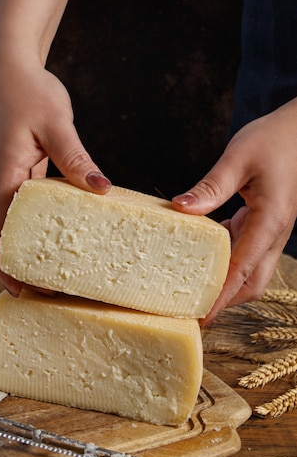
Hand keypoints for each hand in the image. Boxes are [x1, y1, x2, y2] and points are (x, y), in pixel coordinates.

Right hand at [0, 62, 110, 294]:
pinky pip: (32, 205)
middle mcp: (4, 182)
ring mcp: (13, 177)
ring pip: (19, 223)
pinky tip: (65, 231)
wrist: (13, 69)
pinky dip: (43, 223)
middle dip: (20, 266)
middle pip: (6, 235)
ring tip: (58, 271)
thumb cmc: (28, 92)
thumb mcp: (56, 124)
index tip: (21, 291)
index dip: (5, 264)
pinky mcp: (24, 170)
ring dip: (32, 248)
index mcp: (5, 175)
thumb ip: (75, 158)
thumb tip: (100, 189)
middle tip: (49, 293)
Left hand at [172, 98, 296, 324]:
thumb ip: (211, 186)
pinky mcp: (265, 222)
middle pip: (251, 281)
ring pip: (251, 270)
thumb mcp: (239, 158)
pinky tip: (202, 252)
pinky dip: (226, 259)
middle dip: (225, 300)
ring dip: (226, 282)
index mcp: (270, 221)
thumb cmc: (274, 140)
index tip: (202, 316)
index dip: (221, 296)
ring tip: (193, 288)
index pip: (242, 269)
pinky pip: (246, 250)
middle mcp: (274, 233)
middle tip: (192, 309)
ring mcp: (272, 230)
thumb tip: (181, 209)